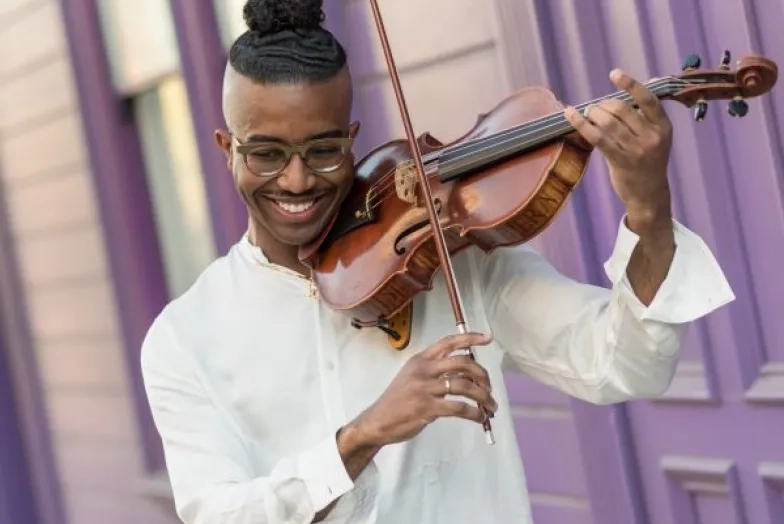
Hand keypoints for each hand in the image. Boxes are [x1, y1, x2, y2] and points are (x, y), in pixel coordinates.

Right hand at [348, 332, 497, 447]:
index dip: (470, 338)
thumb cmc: (397, 401)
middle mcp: (423, 369)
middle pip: (462, 362)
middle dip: (482, 374)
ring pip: (464, 386)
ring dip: (483, 396)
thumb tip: (466, 376)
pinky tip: (479, 418)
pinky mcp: (428, 407)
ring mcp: (425, 388)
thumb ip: (435, 373)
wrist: (377, 421)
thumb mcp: (413, 378)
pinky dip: (474, 413)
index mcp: (420, 360)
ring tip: (491, 407)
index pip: (448, 342)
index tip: (487, 338)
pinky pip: (459, 407)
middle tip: (489, 387)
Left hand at [564, 69, 673, 228]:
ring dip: (592, 114)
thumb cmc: (648, 162)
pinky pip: (597, 137)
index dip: (631, 84)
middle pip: (621, 109)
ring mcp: (636, 150)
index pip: (648, 99)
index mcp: (663, 127)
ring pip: (607, 122)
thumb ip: (643, 118)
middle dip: (603, 105)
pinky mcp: (620, 160)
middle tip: (595, 109)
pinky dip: (581, 123)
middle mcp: (652, 136)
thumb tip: (625, 92)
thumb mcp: (655, 139)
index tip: (614, 73)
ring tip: (586, 114)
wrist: (649, 195)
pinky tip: (570, 114)